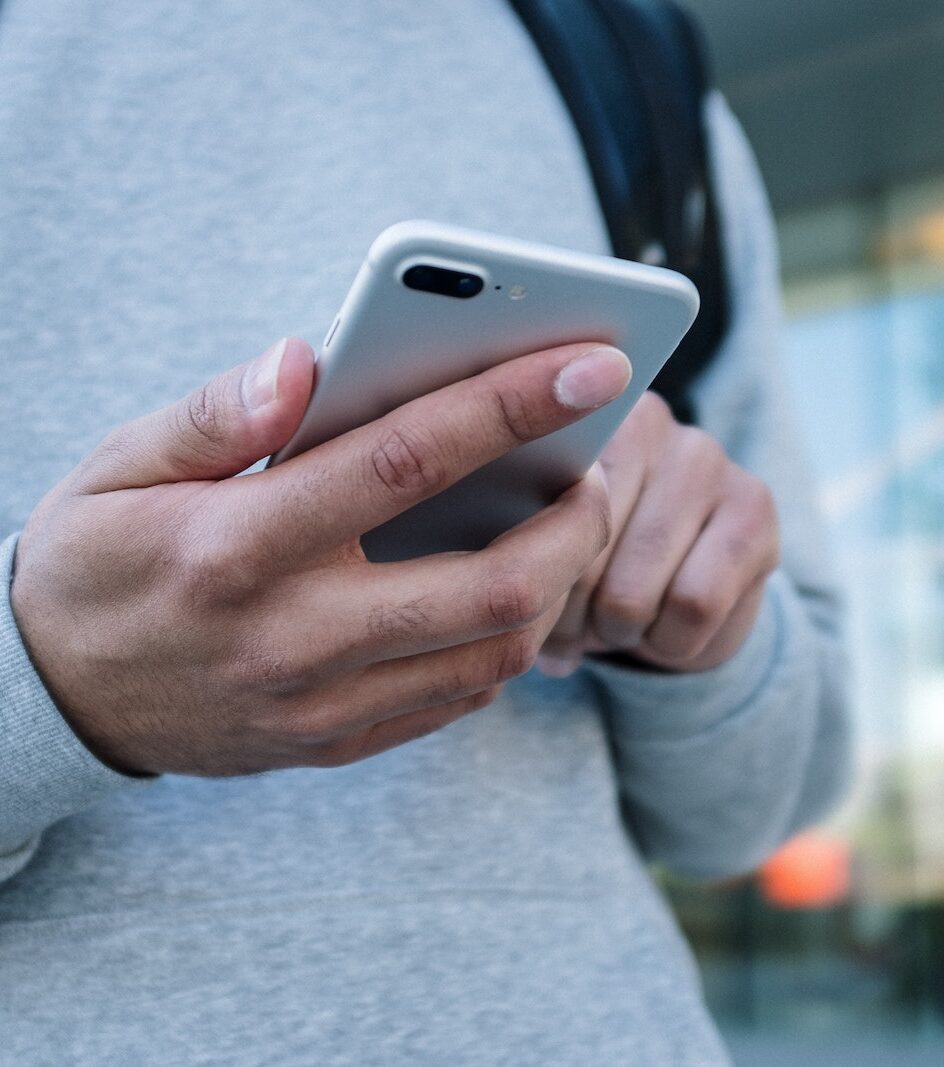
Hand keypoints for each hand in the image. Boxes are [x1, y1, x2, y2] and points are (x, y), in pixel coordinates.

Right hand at [11, 337, 630, 775]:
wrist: (51, 698)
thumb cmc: (93, 561)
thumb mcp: (119, 465)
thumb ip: (220, 412)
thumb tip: (309, 358)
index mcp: (238, 542)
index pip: (406, 461)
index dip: (513, 406)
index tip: (597, 365)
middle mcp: (292, 634)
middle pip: (489, 586)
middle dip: (576, 522)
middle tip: (595, 470)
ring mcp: (319, 703)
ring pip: (492, 654)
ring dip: (555, 585)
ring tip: (560, 527)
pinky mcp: (331, 742)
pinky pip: (455, 700)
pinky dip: (504, 642)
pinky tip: (501, 592)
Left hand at [537, 392, 778, 675]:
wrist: (680, 595)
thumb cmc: (590, 570)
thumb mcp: (538, 558)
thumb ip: (513, 560)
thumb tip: (508, 613)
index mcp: (565, 423)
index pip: (530, 519)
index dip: (530, 582)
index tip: (535, 606)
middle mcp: (642, 421)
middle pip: (578, 558)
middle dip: (571, 617)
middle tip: (580, 625)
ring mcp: (704, 458)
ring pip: (630, 592)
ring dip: (619, 633)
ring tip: (619, 626)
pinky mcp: (754, 508)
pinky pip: (694, 604)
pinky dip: (671, 642)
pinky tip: (666, 632)